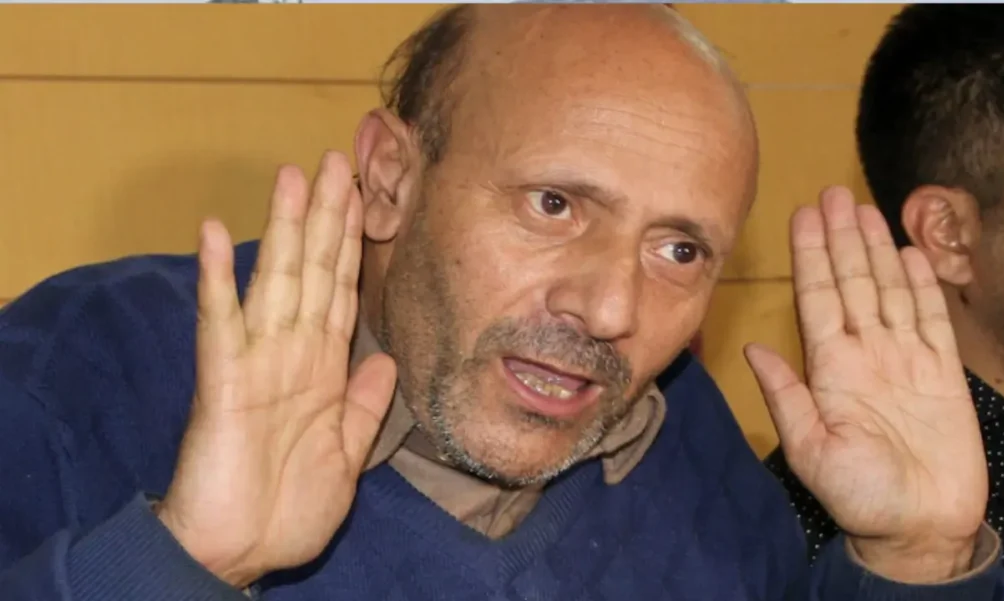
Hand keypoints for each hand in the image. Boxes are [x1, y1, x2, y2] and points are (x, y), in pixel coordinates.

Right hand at [156, 151, 396, 587]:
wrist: (242, 551)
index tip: (366, 196)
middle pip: (313, 271)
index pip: (343, 291)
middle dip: (327, 217)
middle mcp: (292, 352)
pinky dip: (217, 278)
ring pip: (275, 280)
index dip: (354, 244)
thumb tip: (386, 357)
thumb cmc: (290, 506)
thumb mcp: (347, 453)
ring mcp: (256, 361)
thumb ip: (365, 404)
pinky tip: (214, 234)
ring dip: (283, 229)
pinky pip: (220, 322)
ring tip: (293, 176)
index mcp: (323, 368)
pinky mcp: (224, 380)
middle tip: (338, 160)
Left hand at [745, 187, 986, 581]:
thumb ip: (786, 397)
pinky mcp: (942, 374)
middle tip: (833, 193)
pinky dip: (922, 287)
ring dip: (876, 250)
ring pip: (888, 291)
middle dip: (841, 238)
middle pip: (852, 283)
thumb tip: (752, 349)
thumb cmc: (860, 496)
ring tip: (865, 209)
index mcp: (830, 369)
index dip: (812, 256)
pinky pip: (932, 320)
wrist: (919, 527)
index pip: (818, 298)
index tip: (804, 215)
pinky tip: (910, 254)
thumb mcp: (811, 449)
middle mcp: (865, 355)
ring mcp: (904, 360)